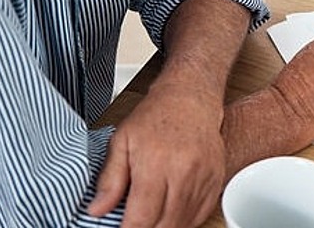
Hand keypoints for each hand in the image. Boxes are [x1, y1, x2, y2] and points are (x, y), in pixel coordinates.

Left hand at [89, 86, 225, 227]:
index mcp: (156, 164)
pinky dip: (184, 221)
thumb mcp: (122, 141)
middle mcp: (183, 173)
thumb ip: (109, 180)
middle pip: (164, 225)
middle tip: (134, 223)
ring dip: (165, 226)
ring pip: (183, 223)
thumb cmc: (157, 115)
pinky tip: (171, 214)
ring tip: (151, 218)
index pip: (141, 218)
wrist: (190, 98)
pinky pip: (201, 214)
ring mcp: (203, 178)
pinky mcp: (216, 179)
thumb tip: (97, 210)